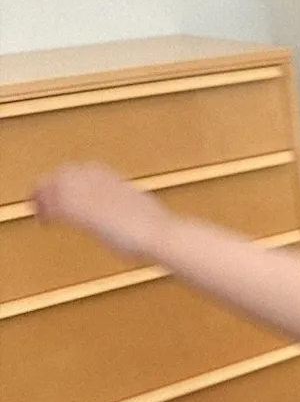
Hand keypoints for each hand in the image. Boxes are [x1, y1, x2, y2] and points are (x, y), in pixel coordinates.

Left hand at [32, 162, 170, 258]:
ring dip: (44, 196)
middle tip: (41, 197)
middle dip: (51, 183)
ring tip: (39, 209)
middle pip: (67, 172)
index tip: (64, 187)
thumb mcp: (144, 212)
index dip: (71, 177)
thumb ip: (131, 208)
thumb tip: (133, 216)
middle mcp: (103, 182)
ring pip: (56, 186)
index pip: (87, 168)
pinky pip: (55, 206)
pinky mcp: (84, 211)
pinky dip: (46, 212)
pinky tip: (45, 222)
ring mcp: (93, 195)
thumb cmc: (159, 230)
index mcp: (119, 180)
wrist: (160, 233)